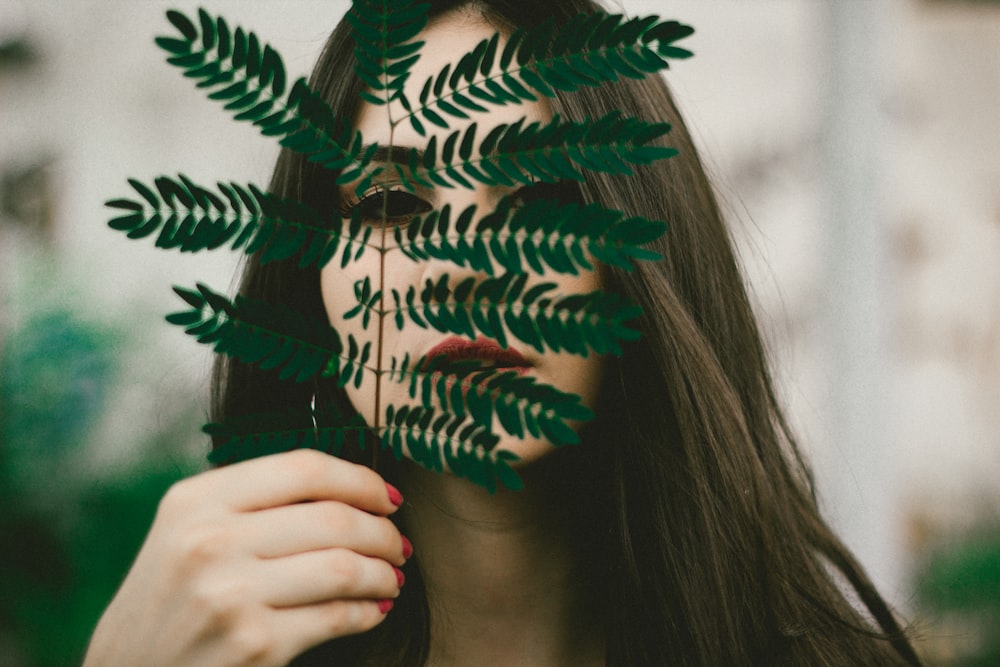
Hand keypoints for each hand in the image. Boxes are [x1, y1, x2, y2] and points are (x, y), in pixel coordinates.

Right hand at [82, 449, 408, 666]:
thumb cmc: (172, 598)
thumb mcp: (189, 530)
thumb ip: (252, 500)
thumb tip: (349, 489)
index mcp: (197, 499)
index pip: (304, 468)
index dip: (361, 479)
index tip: (388, 497)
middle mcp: (210, 541)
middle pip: (333, 518)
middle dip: (382, 531)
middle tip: (398, 544)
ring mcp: (231, 594)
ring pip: (343, 567)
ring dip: (383, 572)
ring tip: (393, 577)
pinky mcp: (253, 644)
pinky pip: (335, 616)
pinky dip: (366, 612)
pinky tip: (374, 609)